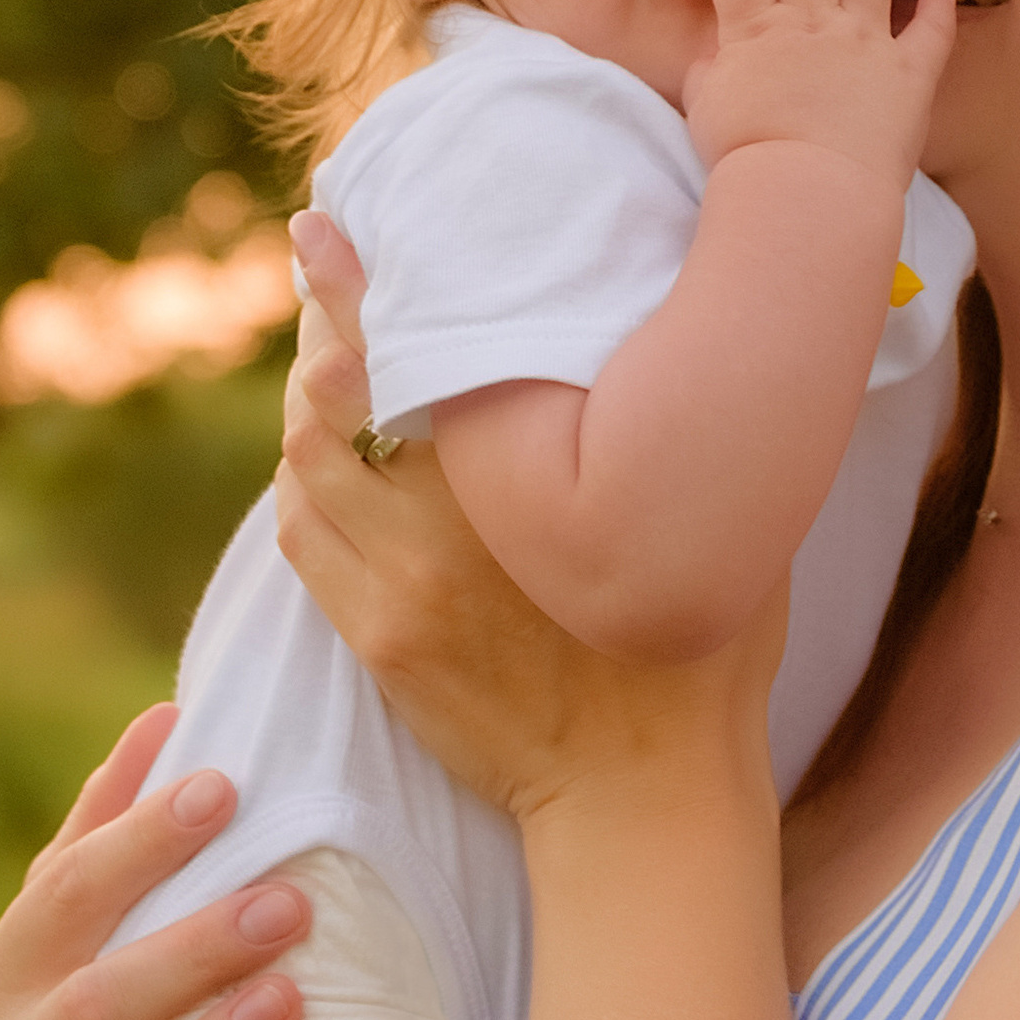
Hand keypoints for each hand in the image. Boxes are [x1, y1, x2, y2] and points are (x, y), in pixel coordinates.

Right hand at [0, 708, 310, 1019]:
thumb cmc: (111, 990)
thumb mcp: (94, 912)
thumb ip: (117, 822)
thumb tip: (172, 713)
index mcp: (5, 971)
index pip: (65, 895)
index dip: (140, 842)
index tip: (225, 787)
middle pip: (97, 1006)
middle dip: (194, 950)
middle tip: (292, 900)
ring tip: (291, 1004)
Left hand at [279, 216, 781, 821]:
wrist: (645, 797)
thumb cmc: (701, 651)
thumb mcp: (717, 520)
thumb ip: (679, 425)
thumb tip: (681, 326)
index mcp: (528, 478)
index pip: (410, 353)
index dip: (355, 284)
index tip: (325, 223)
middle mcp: (447, 523)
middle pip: (335, 394)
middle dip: (320, 323)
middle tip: (322, 266)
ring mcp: (400, 585)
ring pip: (306, 460)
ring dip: (305, 401)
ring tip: (325, 352)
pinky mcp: (377, 638)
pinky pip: (303, 534)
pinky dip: (302, 480)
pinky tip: (323, 453)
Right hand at [682, 0, 953, 191]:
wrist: (806, 190)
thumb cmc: (745, 156)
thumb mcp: (706, 107)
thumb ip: (711, 70)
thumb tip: (714, 51)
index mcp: (756, 32)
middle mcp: (811, 24)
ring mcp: (864, 46)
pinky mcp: (906, 79)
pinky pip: (927, 40)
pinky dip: (935, 14)